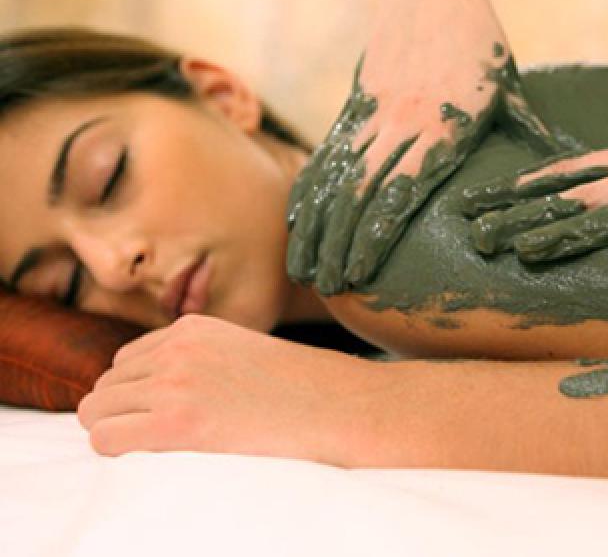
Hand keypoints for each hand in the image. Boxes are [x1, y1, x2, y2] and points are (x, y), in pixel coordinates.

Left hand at [76, 315, 380, 465]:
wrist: (334, 406)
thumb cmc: (296, 390)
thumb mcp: (241, 351)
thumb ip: (198, 357)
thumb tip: (152, 388)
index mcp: (192, 327)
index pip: (127, 361)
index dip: (138, 394)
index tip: (166, 413)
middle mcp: (175, 349)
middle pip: (107, 386)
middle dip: (124, 413)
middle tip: (161, 436)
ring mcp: (174, 383)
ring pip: (98, 411)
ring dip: (120, 431)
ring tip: (163, 447)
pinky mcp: (176, 422)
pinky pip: (106, 438)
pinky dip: (118, 450)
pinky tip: (155, 454)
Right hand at [286, 0, 512, 294]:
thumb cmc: (483, 46)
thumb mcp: (512, 92)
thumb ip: (527, 140)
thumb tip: (561, 186)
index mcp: (444, 127)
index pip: (403, 190)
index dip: (378, 235)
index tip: (362, 273)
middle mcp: (402, 123)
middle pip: (363, 193)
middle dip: (342, 245)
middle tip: (330, 289)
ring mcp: (373, 114)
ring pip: (338, 178)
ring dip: (319, 227)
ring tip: (306, 269)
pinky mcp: (355, 105)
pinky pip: (328, 155)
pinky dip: (310, 190)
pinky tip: (297, 222)